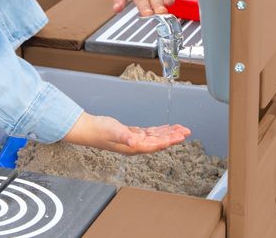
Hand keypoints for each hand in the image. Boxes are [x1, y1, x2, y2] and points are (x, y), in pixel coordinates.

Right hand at [63, 112, 190, 154]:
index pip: (156, 144)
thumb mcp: (112, 131)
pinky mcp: (131, 134)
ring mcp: (134, 139)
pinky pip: (149, 133)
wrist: (89, 129)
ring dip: (168, 133)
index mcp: (134, 146)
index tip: (180, 136)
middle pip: (159, 141)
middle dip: (173, 136)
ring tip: (180, 129)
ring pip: (156, 137)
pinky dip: (158, 130)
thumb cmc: (99, 131)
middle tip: (186, 131)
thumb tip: (134, 140)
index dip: (169, 140)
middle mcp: (136, 145)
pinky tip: (163, 128)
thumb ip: (123, 135)